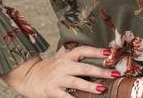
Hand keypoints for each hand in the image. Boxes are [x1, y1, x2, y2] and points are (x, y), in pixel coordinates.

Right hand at [1, 45, 118, 97]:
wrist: (28, 77)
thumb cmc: (48, 68)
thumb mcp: (61, 58)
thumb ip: (75, 56)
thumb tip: (97, 53)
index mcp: (66, 56)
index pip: (83, 51)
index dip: (96, 51)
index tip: (109, 53)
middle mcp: (63, 66)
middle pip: (84, 68)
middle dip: (101, 71)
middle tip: (114, 74)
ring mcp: (57, 79)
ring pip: (77, 82)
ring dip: (90, 86)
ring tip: (102, 88)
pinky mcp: (52, 91)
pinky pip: (65, 96)